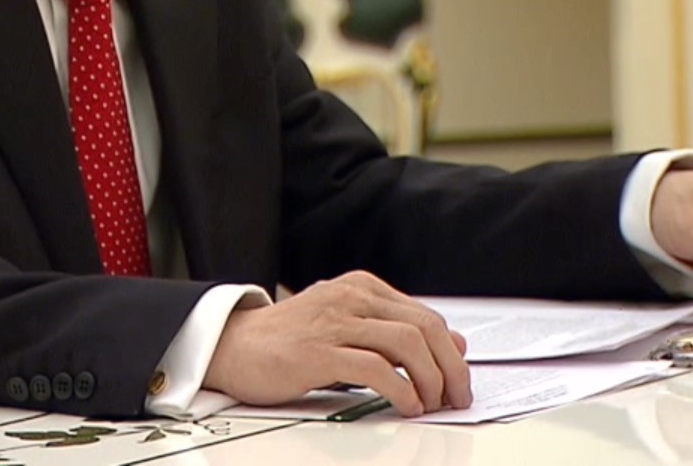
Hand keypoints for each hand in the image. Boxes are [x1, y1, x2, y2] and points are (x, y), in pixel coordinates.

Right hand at [202, 271, 471, 417]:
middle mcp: (351, 297)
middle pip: (423, 327)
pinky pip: (375, 367)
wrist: (233, 346)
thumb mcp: (348, 327)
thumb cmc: (289, 340)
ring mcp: (335, 321)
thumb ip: (394, 332)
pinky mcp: (319, 351)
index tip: (458, 380)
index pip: (425, 316)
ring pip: (406, 343)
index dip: (450, 352)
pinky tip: (407, 404)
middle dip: (450, 368)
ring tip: (434, 403)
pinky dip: (401, 389)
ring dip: (431, 378)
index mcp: (361, 287)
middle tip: (456, 397)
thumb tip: (453, 344)